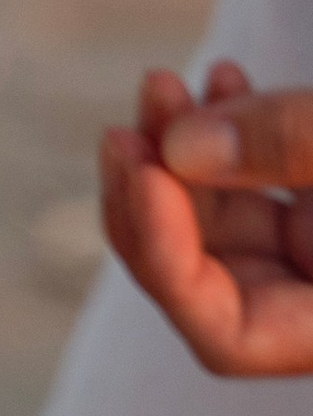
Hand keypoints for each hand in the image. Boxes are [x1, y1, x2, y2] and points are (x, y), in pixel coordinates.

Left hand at [102, 61, 312, 376]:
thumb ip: (290, 146)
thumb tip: (176, 150)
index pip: (226, 338)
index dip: (168, 259)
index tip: (145, 171)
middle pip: (205, 279)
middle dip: (152, 197)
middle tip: (125, 126)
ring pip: (219, 227)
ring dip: (178, 154)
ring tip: (164, 84)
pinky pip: (257, 192)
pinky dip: (230, 138)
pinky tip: (223, 78)